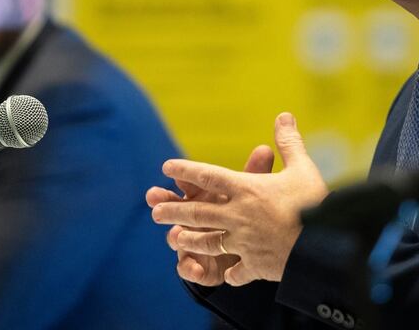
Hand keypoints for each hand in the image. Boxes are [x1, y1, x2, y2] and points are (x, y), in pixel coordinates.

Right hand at [147, 144, 273, 285]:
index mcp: (203, 197)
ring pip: (177, 238)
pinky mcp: (200, 265)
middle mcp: (193, 218)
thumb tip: (264, 149)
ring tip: (176, 234)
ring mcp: (193, 241)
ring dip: (175, 235)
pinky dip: (191, 269)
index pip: (189, 183)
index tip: (173, 170)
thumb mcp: (251, 193)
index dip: (181, 176)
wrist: (252, 250)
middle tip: (153, 196)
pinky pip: (190, 268)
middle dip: (164, 201)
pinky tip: (195, 269)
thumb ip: (255, 173)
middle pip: (174, 208)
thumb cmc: (246, 213)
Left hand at [150, 113, 328, 285]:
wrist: (324, 244)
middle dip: (174, 211)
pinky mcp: (255, 265)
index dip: (185, 170)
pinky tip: (227, 275)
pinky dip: (232, 272)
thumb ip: (289, 142)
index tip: (166, 167)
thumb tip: (284, 114)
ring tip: (174, 239)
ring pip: (208, 241)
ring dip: (189, 240)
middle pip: (197, 212)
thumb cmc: (314, 203)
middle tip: (154, 211)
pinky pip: (237, 271)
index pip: (208, 176)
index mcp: (246, 189)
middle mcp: (238, 216)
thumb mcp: (302, 167)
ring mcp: (243, 242)